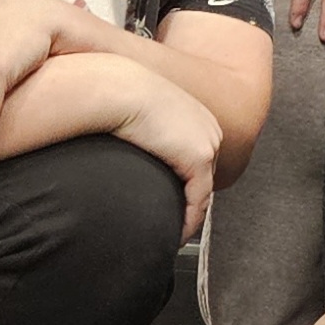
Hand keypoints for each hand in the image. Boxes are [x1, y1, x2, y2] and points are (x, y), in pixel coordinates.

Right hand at [113, 73, 228, 241]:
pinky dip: (188, 221)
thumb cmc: (116, 97)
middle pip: (203, 178)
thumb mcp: (135, 115)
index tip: (171, 205)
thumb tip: (129, 149)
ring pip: (203, 192)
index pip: (196, 161)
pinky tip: (175, 235)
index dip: (185, 187)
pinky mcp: (198, 157)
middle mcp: (208, 129)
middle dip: (188, 204)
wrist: (117, 88)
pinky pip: (198, 200)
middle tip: (172, 226)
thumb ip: (140, 133)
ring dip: (189, 217)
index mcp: (196, 118)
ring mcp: (207, 142)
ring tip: (173, 236)